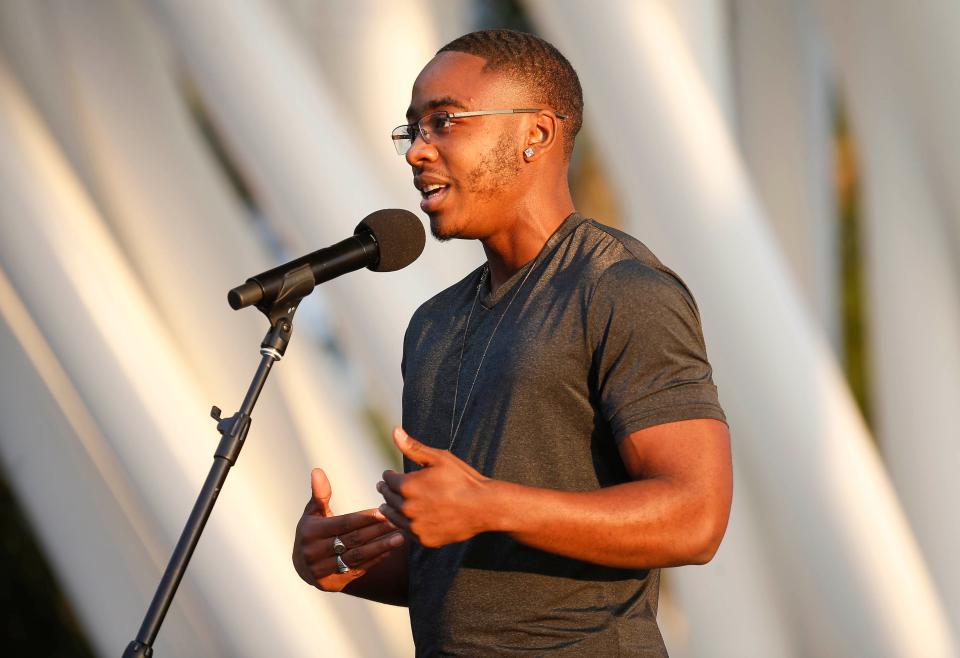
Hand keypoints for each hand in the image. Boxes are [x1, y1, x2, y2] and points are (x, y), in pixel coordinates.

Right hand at [292, 468, 403, 590]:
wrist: (304, 566)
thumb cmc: (313, 530)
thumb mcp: (313, 513)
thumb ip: (320, 494)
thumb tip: (317, 470)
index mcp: (310, 532)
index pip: (343, 524)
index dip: (364, 518)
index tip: (383, 510)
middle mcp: (314, 553)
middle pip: (353, 540)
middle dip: (378, 530)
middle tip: (398, 521)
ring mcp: (323, 570)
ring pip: (358, 557)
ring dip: (382, 547)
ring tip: (401, 537)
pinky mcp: (334, 583)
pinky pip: (359, 569)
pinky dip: (376, 559)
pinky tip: (391, 549)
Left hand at [377, 427, 492, 547]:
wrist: (484, 507)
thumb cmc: (463, 479)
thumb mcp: (439, 458)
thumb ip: (413, 447)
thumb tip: (394, 431)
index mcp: (407, 486)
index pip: (387, 480)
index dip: (389, 475)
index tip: (389, 474)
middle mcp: (407, 508)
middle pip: (388, 498)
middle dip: (386, 491)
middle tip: (383, 488)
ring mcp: (415, 526)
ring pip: (393, 517)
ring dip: (390, 509)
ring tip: (388, 505)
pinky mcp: (424, 540)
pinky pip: (406, 532)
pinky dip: (404, 524)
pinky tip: (407, 519)